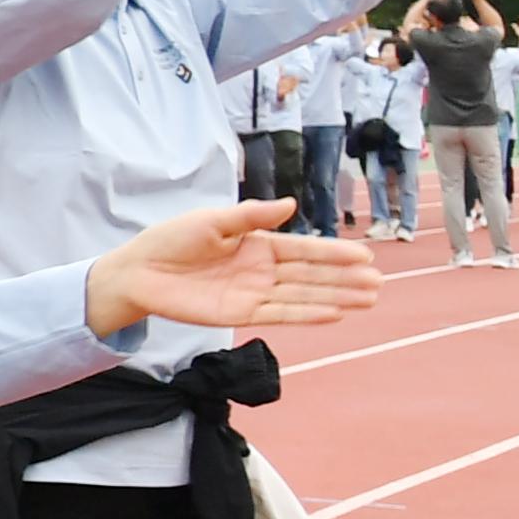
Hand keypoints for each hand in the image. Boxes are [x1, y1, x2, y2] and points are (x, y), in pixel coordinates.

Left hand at [87, 198, 383, 337]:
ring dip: (336, 297)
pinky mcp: (242, 313)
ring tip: (369, 299)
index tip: (365, 256)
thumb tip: (290, 204)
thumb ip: (251, 216)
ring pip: (304, 296)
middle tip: (379, 283)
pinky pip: (281, 314)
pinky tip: (335, 313)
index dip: (334, 253)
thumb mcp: (212, 220)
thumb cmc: (172, 239)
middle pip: (311, 275)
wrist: (139, 271)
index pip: (304, 249)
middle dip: (345, 278)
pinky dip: (308, 314)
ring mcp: (255, 293)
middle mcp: (262, 270)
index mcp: (257, 244)